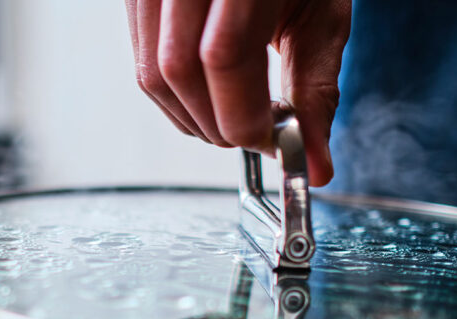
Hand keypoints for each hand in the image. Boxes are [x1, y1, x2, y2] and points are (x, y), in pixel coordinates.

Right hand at [124, 0, 350, 185]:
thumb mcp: (320, 17)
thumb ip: (315, 92)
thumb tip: (313, 164)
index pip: (223, 56)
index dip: (243, 115)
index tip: (270, 139)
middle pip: (177, 71)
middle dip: (216, 123)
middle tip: (253, 130)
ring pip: (153, 77)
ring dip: (193, 116)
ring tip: (232, 111)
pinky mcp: (136, 0)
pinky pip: (144, 65)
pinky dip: (178, 96)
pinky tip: (209, 92)